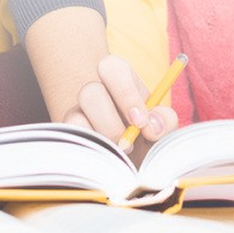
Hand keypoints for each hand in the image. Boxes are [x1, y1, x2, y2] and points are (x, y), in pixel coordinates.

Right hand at [60, 56, 179, 146]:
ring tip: (120, 152)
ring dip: (101, 138)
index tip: (141, 122)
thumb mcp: (161, 129)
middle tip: (128, 142)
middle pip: (90, 91)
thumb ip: (164, 121)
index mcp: (120, 82)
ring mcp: (78, 112)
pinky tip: (106, 157)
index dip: (126, 94)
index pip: (114, 68)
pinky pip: (71, 136)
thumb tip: (152, 125)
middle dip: (111, 121)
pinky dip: (91, 149)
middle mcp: (96, 92)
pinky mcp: (69, 132)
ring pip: (76, 115)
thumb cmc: (146, 140)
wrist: (132, 164)